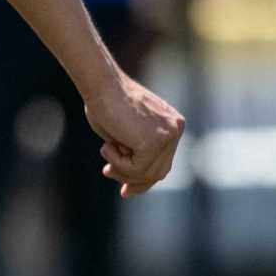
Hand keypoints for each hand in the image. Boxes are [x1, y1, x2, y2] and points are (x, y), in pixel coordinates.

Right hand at [84, 73, 184, 196]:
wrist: (101, 85)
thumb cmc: (105, 103)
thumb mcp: (125, 132)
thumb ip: (135, 151)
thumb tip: (133, 184)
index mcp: (172, 125)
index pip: (162, 163)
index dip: (143, 179)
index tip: (125, 189)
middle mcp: (175, 129)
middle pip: (158, 172)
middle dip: (132, 179)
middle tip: (107, 172)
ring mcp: (168, 135)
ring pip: (146, 174)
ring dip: (120, 169)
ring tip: (106, 150)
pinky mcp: (155, 142)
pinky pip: (136, 169)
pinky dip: (117, 163)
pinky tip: (108, 145)